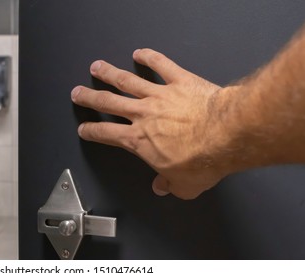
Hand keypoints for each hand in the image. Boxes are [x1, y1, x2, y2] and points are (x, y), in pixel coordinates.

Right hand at [71, 49, 230, 198]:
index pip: (107, 134)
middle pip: (108, 102)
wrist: (225, 135)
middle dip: (90, 97)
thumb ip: (169, 185)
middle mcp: (143, 114)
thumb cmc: (203, 160)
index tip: (85, 128)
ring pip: (127, 81)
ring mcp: (160, 94)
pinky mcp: (179, 81)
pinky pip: (161, 65)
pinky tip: (140, 53)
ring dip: (110, 73)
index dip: (92, 131)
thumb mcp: (184, 185)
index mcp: (138, 140)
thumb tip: (163, 187)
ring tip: (97, 67)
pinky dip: (149, 57)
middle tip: (78, 93)